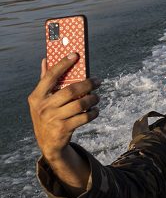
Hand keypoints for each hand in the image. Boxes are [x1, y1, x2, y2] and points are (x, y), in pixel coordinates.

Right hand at [27, 55, 98, 191]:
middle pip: (70, 90)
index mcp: (36, 96)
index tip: (75, 55)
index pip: (50, 76)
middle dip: (88, 84)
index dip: (63, 64)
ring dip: (93, 99)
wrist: (48, 143)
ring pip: (80, 104)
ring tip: (97, 97)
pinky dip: (93, 113)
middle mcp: (43, 107)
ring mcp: (53, 118)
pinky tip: (95, 110)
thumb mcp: (41, 100)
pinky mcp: (63, 129)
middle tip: (98, 81)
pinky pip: (84, 117)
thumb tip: (46, 59)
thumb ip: (44, 81)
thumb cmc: (47, 114)